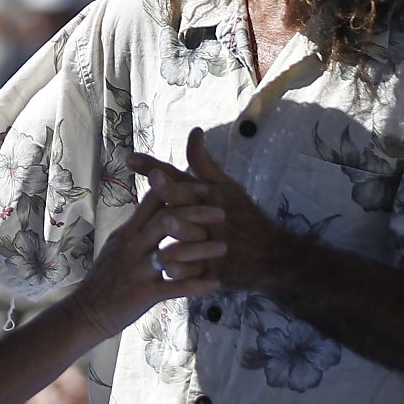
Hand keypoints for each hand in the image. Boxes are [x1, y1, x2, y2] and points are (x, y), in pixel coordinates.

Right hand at [68, 185, 223, 339]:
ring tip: (224, 247)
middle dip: (195, 213)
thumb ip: (136, 227)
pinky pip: (174, 287)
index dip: (178, 191)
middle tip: (221, 212)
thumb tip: (153, 207)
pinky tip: (215, 284)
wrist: (87, 310)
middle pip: (165, 220)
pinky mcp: (143, 293)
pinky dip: (196, 285)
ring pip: (172, 252)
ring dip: (200, 249)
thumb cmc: (104, 278)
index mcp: (127, 232)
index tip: (203, 187)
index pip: (152, 201)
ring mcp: (138, 269)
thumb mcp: (116, 245)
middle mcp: (132, 246)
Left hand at [131, 129, 287, 292]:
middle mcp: (210, 215)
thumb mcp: (226, 188)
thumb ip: (203, 164)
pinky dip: (186, 271)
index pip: (178, 178)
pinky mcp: (217, 269)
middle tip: (153, 181)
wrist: (272, 256)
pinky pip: (199, 271)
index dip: (155, 167)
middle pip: (188, 202)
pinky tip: (171, 270)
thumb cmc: (243, 217)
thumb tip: (194, 132)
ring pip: (193, 237)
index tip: (130, 158)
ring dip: (179, 231)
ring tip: (161, 223)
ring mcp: (214, 243)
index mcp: (208, 194)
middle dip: (172, 191)